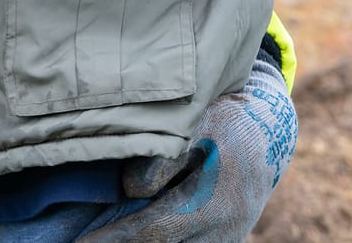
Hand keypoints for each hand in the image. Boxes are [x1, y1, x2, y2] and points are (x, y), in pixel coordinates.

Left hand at [85, 55, 297, 240]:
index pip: (154, 230)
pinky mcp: (219, 242)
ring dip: (140, 242)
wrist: (268, 132)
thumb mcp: (198, 124)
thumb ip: (165, 158)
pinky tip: (125, 234)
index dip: (114, 239)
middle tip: (82, 242)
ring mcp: (223, 241)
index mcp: (214, 202)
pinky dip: (158, 241)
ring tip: (98, 236)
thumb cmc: (225, 120)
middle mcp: (221, 232)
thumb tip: (132, 190)